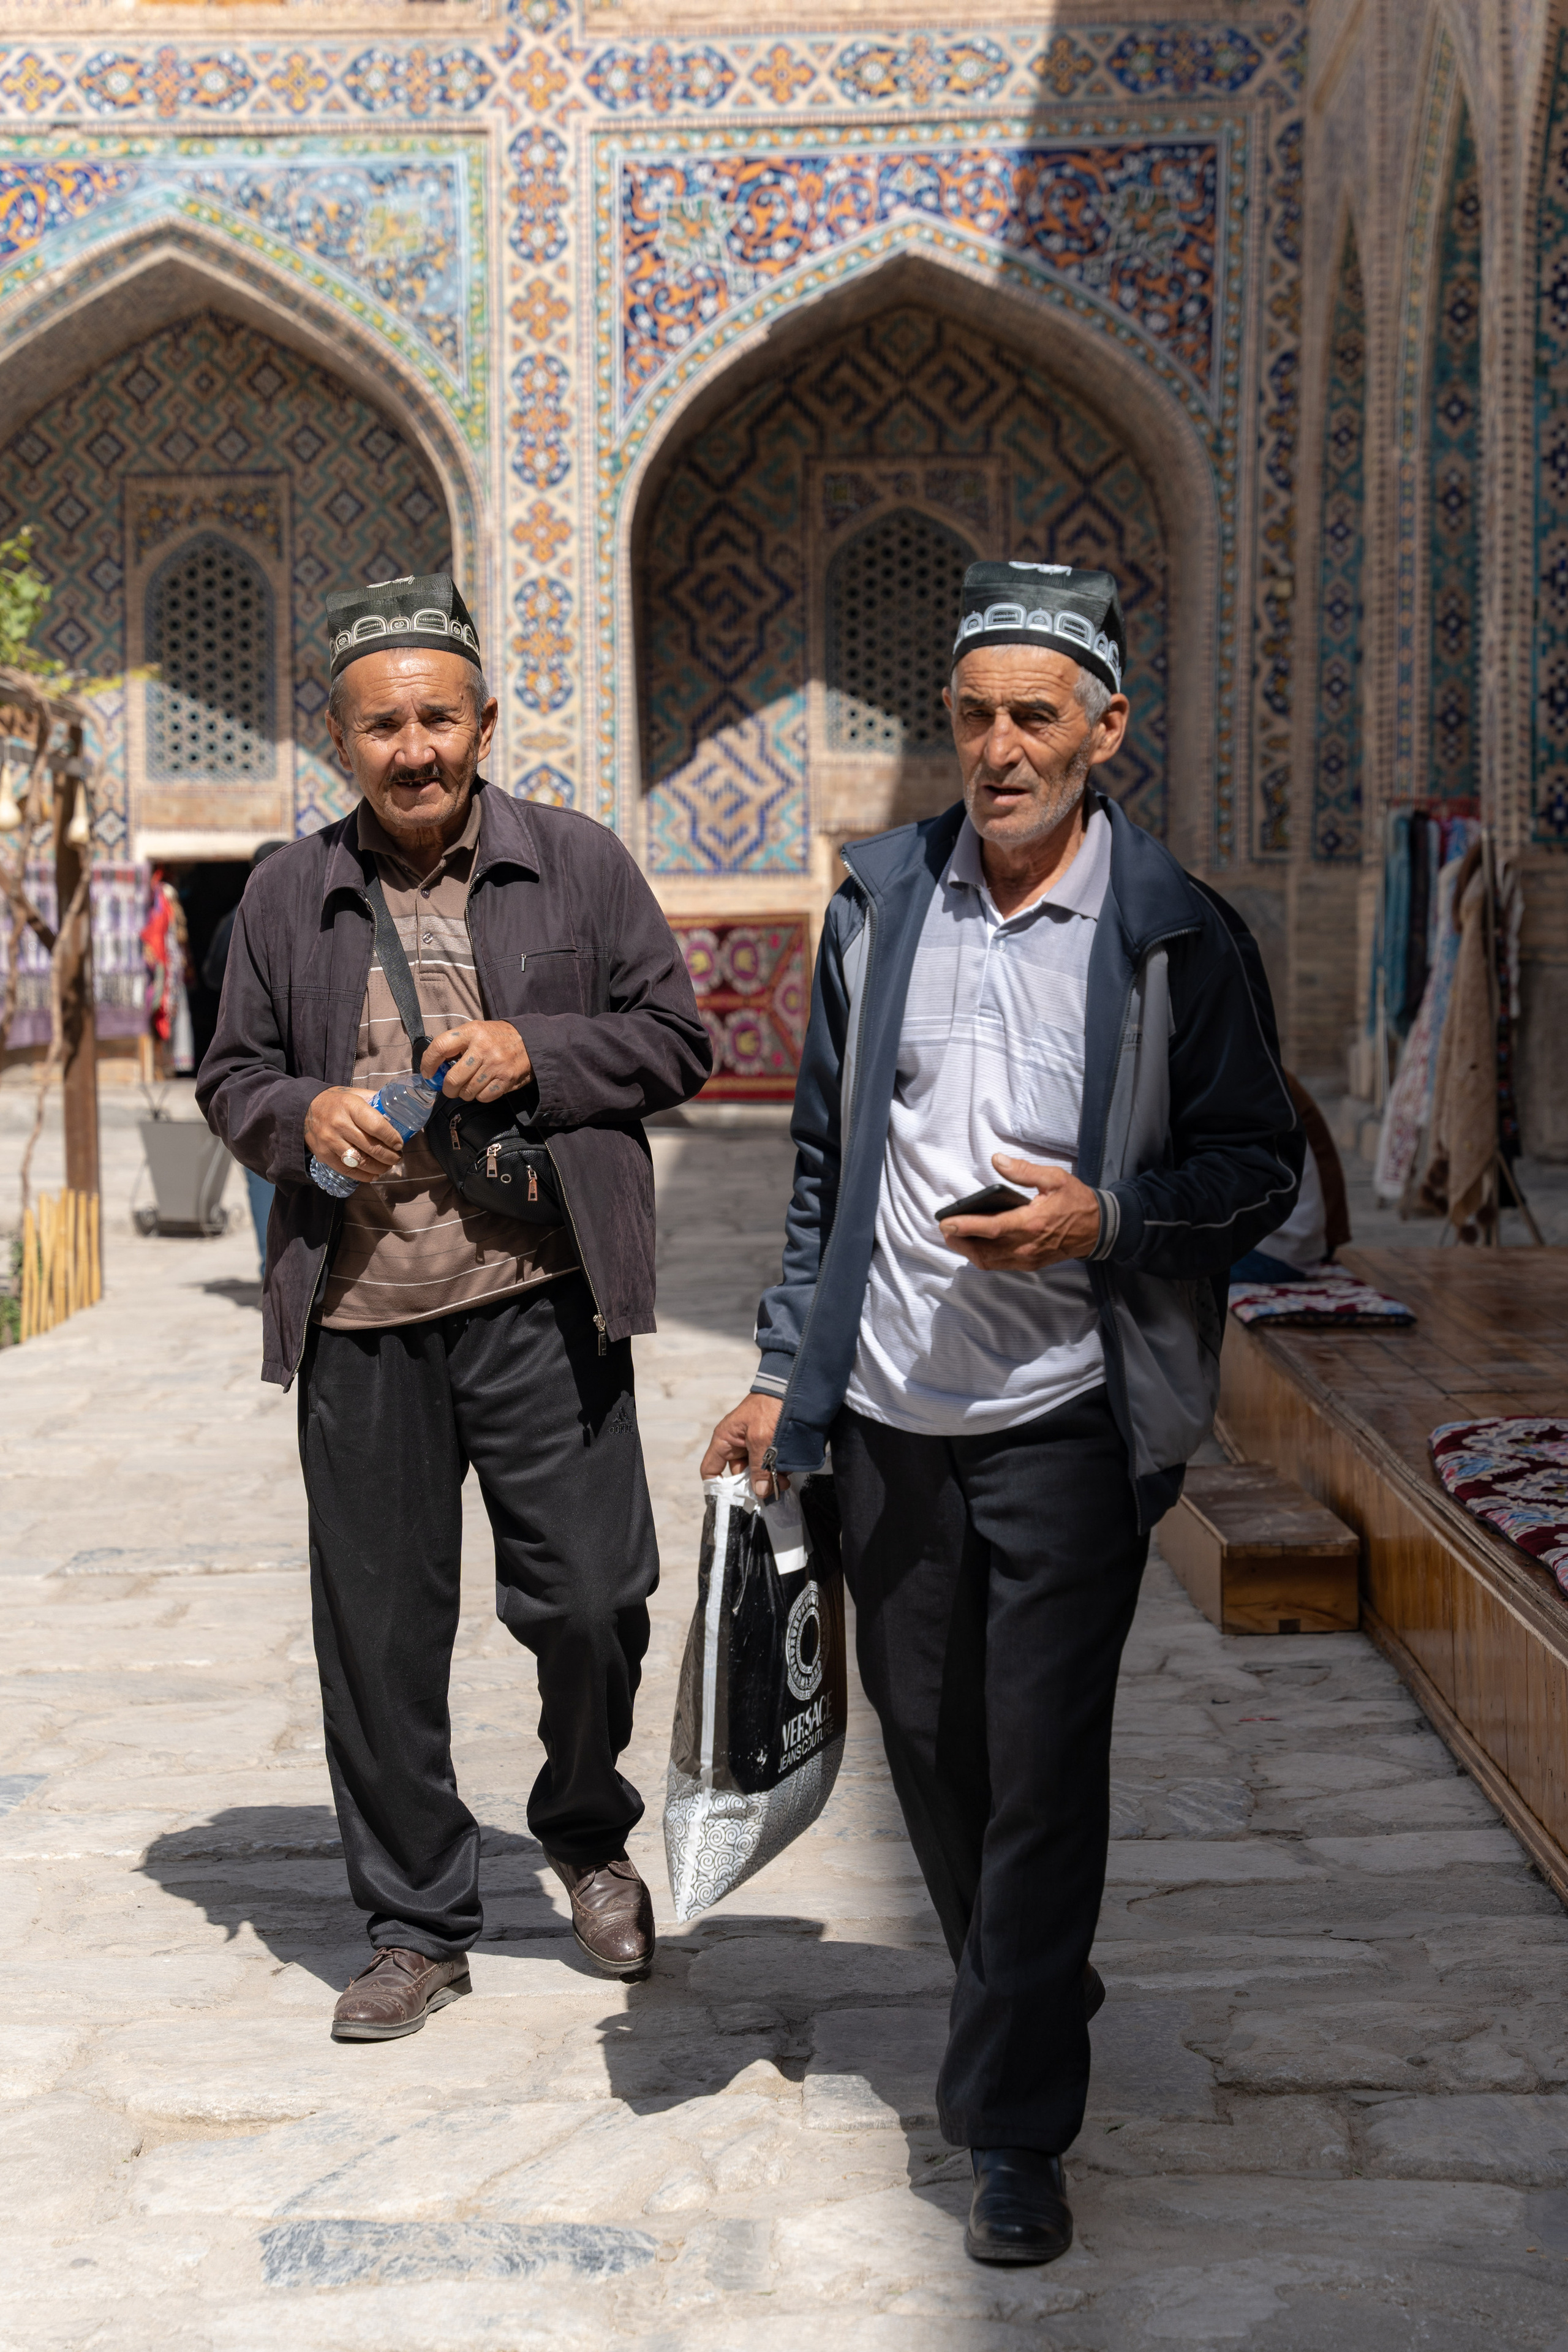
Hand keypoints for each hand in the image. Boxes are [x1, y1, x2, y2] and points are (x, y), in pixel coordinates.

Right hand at [303, 1087, 404, 1184]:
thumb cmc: (335, 1101)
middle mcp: (339, 1124)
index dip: (392, 1137)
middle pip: (371, 1147)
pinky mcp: (324, 1155)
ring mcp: (330, 1142)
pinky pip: (348, 1170)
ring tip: (388, 1165)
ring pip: (361, 1162)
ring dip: (380, 1167)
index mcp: (350, 1106)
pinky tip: (374, 1173)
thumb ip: (375, 1101)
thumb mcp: (355, 1094)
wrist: (304, 1109)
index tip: (399, 1143)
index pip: (377, 1126)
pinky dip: (364, 1176)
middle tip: (397, 1157)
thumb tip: (398, 1113)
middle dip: (390, 1156)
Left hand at [422, 1020, 532, 1103]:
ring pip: (467, 1091)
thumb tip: (435, 1066)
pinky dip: (480, 1096)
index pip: (440, 1046)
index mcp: (471, 1032)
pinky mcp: (505, 1079)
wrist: (531, 1041)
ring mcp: (495, 1065)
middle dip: (447, 1088)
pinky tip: (483, 1088)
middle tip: (449, 1087)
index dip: (428, 1062)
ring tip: (469, 1086)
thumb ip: (456, 1045)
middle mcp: (482, 1048)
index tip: (428, 1072)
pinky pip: (483, 1097)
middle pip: (453, 1078)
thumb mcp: (476, 1031)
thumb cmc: (497, 1037)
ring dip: (464, 1093)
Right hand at [700, 1393, 784, 1498]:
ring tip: (784, 1481)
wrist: (793, 1385)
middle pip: (738, 1475)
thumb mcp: (762, 1438)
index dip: (717, 1486)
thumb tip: (761, 1492)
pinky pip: (769, 1465)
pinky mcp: (769, 1445)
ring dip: (770, 1479)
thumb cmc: (770, 1406)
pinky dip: (778, 1471)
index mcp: (725, 1440)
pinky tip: (788, 1472)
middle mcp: (736, 1444)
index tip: (732, 1501)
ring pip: (757, 1472)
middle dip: (755, 1485)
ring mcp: (753, 1445)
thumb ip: (759, 1467)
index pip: (710, 1469)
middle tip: (772, 1491)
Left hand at [940, 1153, 1100, 1270]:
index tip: (946, 1223)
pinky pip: (1000, 1264)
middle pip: (984, 1249)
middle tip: (945, 1229)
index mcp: (1032, 1223)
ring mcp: (1029, 1258)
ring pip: (990, 1261)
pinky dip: (984, 1257)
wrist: (1099, 1229)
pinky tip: (975, 1245)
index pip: (992, 1228)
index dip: (966, 1226)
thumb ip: (1024, 1171)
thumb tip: (997, 1160)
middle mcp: (1027, 1245)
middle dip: (960, 1241)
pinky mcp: (1031, 1264)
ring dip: (969, 1251)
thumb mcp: (1054, 1178)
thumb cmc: (1076, 1201)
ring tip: (955, 1237)